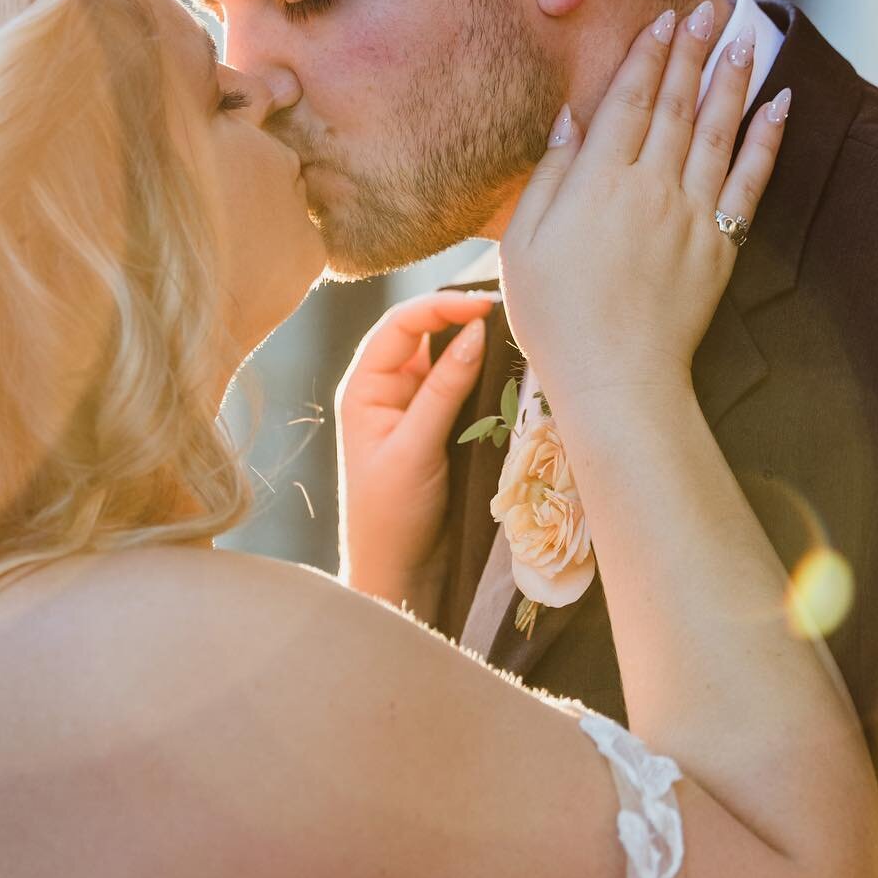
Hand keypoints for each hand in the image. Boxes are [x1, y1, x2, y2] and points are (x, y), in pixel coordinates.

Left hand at [336, 289, 493, 608]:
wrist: (398, 573)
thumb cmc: (390, 516)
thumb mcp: (415, 449)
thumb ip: (444, 390)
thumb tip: (475, 331)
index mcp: (364, 387)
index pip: (401, 325)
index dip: (441, 306)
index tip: (485, 305)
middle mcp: (387, 389)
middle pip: (425, 333)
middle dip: (460, 316)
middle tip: (508, 312)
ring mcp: (413, 407)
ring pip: (447, 359)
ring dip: (475, 345)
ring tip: (513, 333)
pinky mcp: (438, 428)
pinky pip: (462, 388)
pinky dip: (483, 376)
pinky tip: (509, 369)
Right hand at [500, 1, 787, 415]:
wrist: (614, 377)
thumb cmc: (554, 316)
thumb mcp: (522, 244)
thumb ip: (547, 175)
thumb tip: (569, 118)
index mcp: (598, 183)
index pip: (628, 103)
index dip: (647, 58)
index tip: (662, 22)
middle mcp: (650, 187)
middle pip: (677, 105)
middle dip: (692, 52)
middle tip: (707, 9)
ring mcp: (691, 214)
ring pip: (718, 130)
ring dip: (732, 79)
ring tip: (742, 37)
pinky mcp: (720, 244)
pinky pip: (750, 180)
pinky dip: (767, 139)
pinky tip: (780, 106)